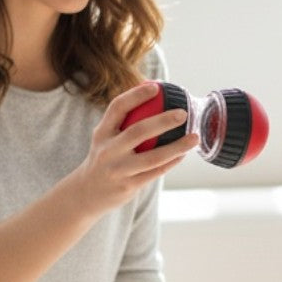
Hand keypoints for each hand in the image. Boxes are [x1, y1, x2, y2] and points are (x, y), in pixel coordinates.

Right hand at [76, 83, 198, 215]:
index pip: (117, 108)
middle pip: (138, 131)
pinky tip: (183, 154)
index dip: (136, 95)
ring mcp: (118, 169)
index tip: (156, 87)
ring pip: (153, 157)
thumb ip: (123, 122)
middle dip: (163, 121)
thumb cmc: (105, 158)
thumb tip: (154, 95)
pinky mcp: (129, 186)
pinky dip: (171, 162)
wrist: (87, 193)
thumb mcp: (106, 138)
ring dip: (177, 147)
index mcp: (102, 133)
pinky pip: (156, 172)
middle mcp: (108, 150)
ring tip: (194, 137)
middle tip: (183, 114)